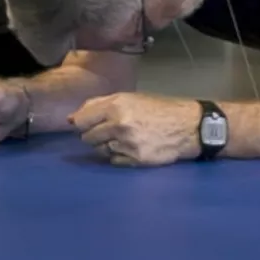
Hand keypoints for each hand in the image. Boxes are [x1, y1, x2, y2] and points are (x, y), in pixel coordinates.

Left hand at [69, 93, 199, 166]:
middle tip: (110, 131)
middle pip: (87, 138)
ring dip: (107, 146)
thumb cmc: (156, 109)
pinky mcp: (135, 160)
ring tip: (124, 139)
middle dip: (95, 135)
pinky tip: (132, 148)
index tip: (87, 125)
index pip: (81, 121)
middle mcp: (118, 125)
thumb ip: (98, 105)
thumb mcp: (129, 98)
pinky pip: (114, 161)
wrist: (187, 126)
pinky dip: (119, 156)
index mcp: (115, 106)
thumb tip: (72, 118)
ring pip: (100, 150)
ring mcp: (127, 144)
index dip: (82, 124)